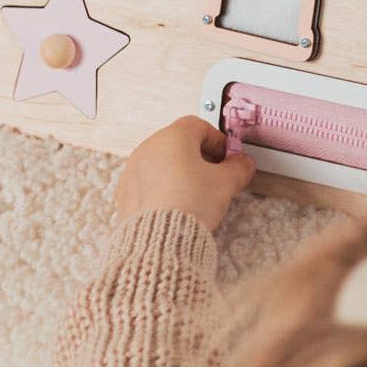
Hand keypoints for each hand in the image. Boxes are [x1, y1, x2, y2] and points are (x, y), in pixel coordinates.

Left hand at [115, 116, 254, 234]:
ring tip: (196, 196)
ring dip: (180, 174)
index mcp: (173, 137)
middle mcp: (148, 148)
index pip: (200, 126)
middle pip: (179, 144)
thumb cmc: (190, 203)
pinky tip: (176, 208)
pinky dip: (163, 190)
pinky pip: (148, 184)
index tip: (228, 158)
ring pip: (162, 164)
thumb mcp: (226, 183)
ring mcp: (133, 171)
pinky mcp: (124, 195)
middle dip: (200, 158)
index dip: (218, 141)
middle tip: (215, 177)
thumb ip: (238, 168)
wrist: (158, 240)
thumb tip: (242, 164)